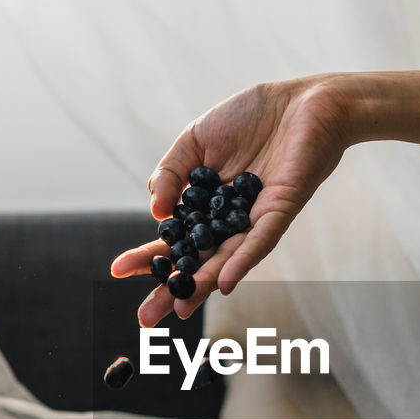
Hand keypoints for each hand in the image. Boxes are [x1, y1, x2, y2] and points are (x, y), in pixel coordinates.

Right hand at [110, 74, 351, 325]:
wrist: (302, 99)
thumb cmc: (250, 117)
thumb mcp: (194, 140)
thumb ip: (169, 174)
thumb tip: (154, 213)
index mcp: (207, 205)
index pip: (173, 239)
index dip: (147, 257)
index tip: (117, 272)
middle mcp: (230, 219)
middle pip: (197, 260)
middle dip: (172, 288)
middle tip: (146, 319)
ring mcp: (255, 218)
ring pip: (226, 258)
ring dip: (203, 285)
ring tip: (180, 307)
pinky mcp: (281, 209)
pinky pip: (260, 240)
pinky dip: (241, 260)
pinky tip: (224, 281)